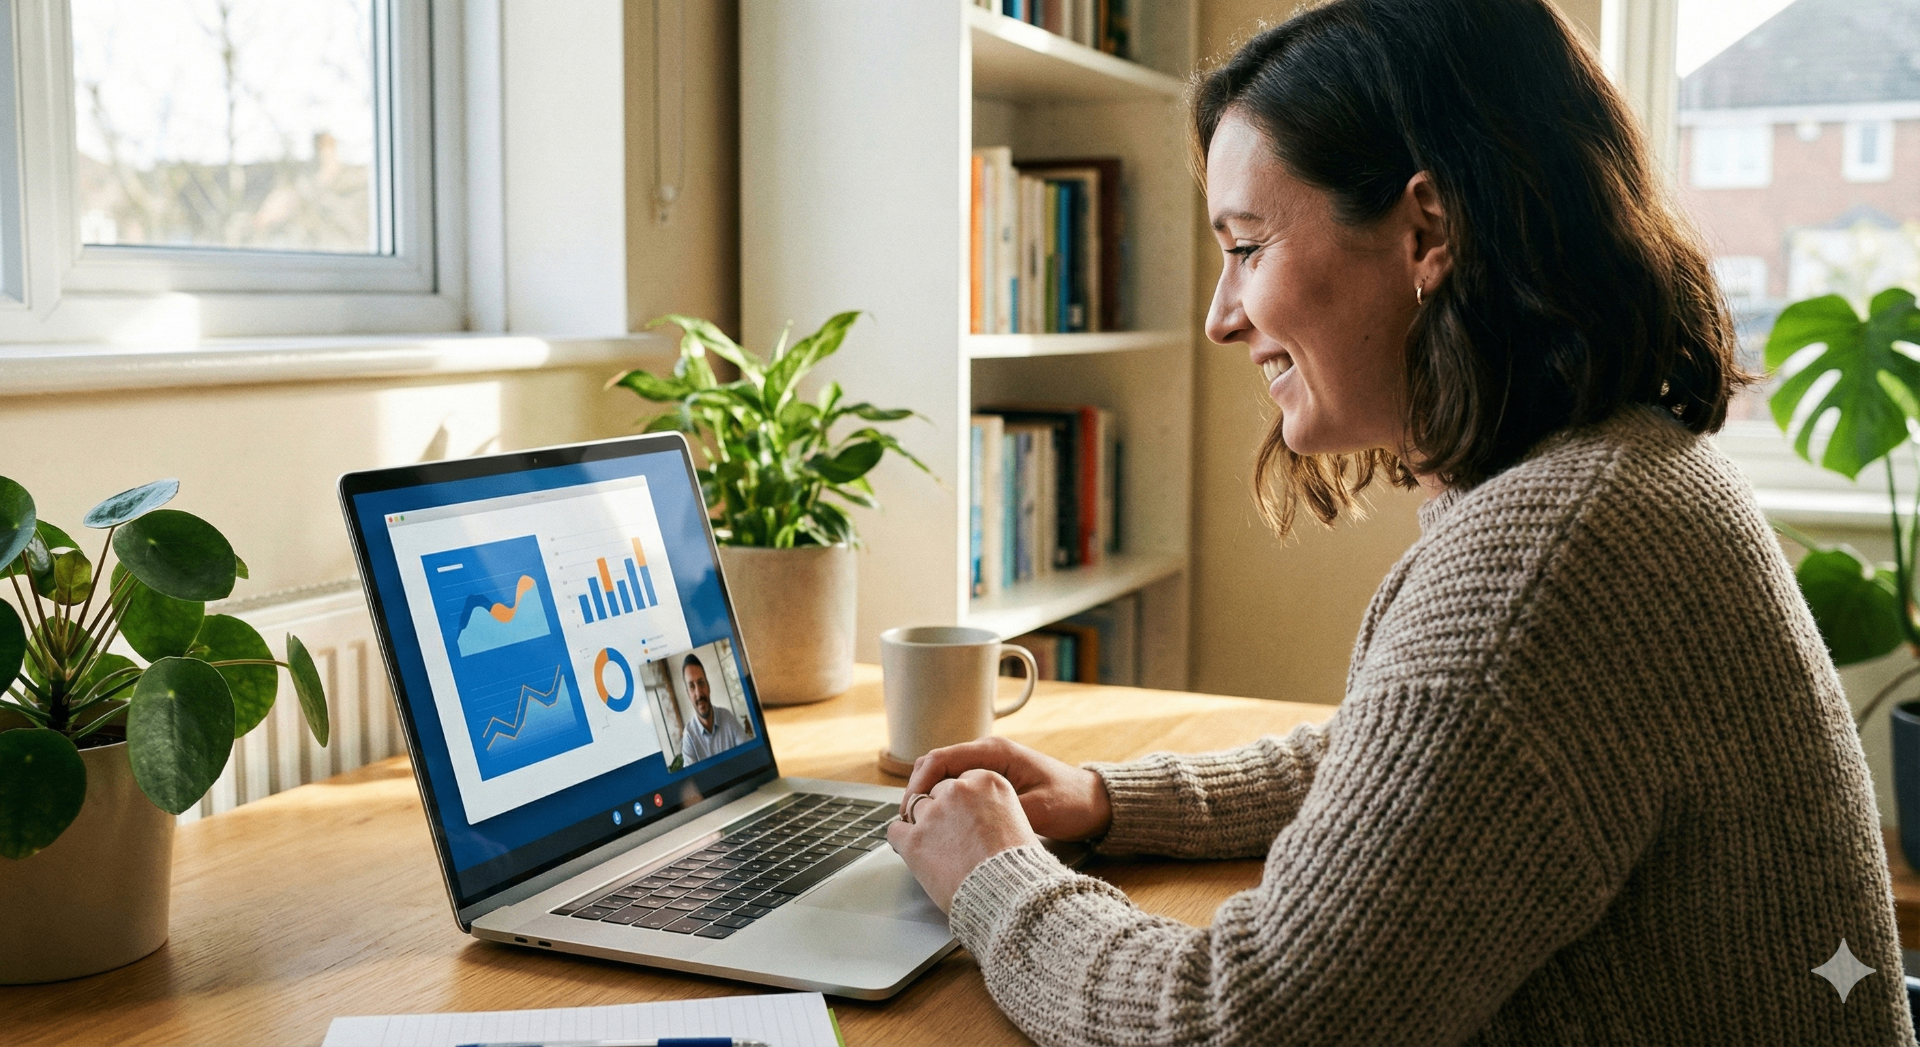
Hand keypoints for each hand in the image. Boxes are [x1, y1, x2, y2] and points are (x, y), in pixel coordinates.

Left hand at [888, 769, 1039, 911]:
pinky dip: (902, 841)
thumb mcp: (1017, 821)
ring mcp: (934, 814)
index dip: (960, 801)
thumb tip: (976, 815)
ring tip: (934, 847)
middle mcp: (959, 791)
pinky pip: (895, 831)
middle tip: (948, 834)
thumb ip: (992, 809)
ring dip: (922, 826)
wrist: (1009, 896)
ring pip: (915, 809)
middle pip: (937, 792)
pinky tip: (914, 852)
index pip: (960, 780)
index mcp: (987, 782)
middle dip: (941, 811)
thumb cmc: (1018, 868)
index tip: (961, 815)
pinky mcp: (914, 840)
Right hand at [902, 736, 1112, 841]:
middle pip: (935, 766)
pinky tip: (940, 825)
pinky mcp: (991, 782)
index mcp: (995, 752)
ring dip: (928, 799)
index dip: (919, 783)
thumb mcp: (1038, 810)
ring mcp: (988, 768)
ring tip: (919, 827)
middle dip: (917, 792)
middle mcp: (988, 755)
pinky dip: (943, 803)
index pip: (941, 758)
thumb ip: (1001, 812)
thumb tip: (966, 822)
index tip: (909, 809)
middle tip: (907, 822)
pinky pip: (957, 788)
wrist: (1095, 803)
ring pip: (944, 778)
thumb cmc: (1072, 802)